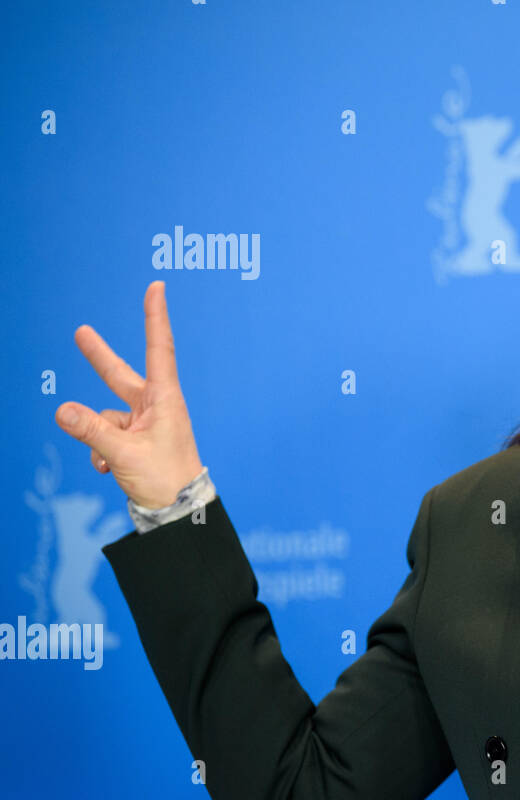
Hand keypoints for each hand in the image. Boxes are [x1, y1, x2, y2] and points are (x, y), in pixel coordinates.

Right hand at [55, 280, 203, 508]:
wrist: (179, 512)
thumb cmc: (165, 479)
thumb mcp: (123, 454)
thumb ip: (90, 432)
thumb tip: (61, 410)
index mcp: (165, 400)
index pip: (159, 349)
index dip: (155, 317)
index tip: (157, 287)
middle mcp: (155, 407)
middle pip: (119, 377)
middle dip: (97, 358)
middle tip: (81, 332)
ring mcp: (144, 425)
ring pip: (104, 420)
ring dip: (99, 440)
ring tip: (112, 462)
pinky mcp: (134, 441)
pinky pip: (104, 439)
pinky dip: (101, 454)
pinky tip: (110, 471)